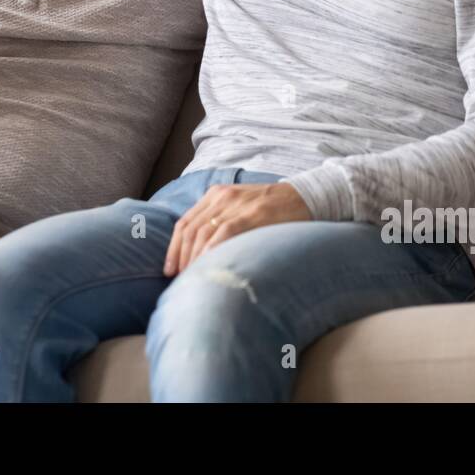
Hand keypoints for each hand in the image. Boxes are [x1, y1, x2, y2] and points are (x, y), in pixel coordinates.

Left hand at [163, 181, 311, 275]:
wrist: (305, 197)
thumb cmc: (272, 210)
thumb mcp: (240, 209)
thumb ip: (220, 222)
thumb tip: (200, 254)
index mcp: (215, 195)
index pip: (185, 222)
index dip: (174, 248)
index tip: (169, 269)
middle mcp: (221, 196)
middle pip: (190, 229)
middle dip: (180, 256)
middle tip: (176, 279)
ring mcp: (236, 204)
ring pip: (203, 232)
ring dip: (193, 258)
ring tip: (190, 278)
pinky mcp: (252, 213)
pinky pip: (224, 232)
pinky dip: (212, 250)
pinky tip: (208, 265)